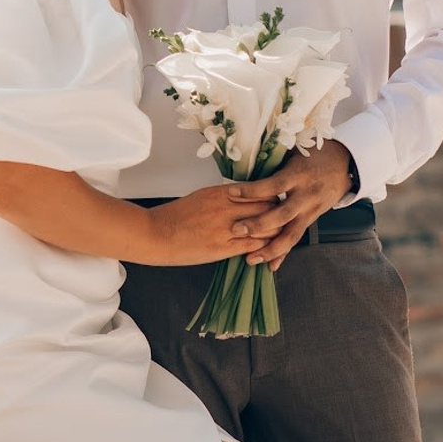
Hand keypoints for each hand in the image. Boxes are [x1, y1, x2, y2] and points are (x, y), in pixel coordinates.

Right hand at [146, 183, 292, 266]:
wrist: (155, 234)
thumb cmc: (175, 216)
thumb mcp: (201, 197)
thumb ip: (223, 197)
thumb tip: (241, 198)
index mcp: (220, 192)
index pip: (259, 190)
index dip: (272, 196)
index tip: (278, 202)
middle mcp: (226, 207)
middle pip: (267, 207)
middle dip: (279, 213)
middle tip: (286, 219)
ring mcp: (225, 228)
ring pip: (264, 227)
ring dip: (275, 232)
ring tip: (282, 236)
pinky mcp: (222, 247)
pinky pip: (252, 245)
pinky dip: (264, 248)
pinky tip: (269, 250)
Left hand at [231, 143, 355, 266]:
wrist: (344, 165)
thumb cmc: (313, 154)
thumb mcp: (295, 151)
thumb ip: (273, 159)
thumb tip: (242, 157)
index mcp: (299, 175)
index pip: (274, 185)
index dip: (253, 190)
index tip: (231, 193)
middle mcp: (306, 196)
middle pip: (282, 215)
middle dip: (259, 225)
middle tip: (236, 230)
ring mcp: (310, 210)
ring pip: (291, 235)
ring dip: (270, 249)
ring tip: (250, 259)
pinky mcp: (311, 220)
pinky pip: (296, 239)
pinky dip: (284, 253)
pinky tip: (270, 266)